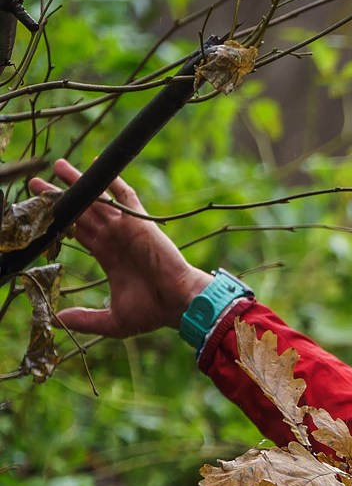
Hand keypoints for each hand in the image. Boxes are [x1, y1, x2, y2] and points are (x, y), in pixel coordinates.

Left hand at [32, 164, 205, 338]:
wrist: (180, 303)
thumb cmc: (153, 312)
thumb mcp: (113, 321)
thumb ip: (86, 319)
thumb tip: (57, 320)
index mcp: (109, 257)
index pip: (79, 232)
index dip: (60, 221)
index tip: (41, 211)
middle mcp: (115, 239)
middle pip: (82, 212)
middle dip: (61, 197)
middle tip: (37, 183)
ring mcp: (126, 228)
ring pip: (97, 200)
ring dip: (78, 183)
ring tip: (58, 166)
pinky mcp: (138, 222)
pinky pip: (123, 196)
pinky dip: (111, 180)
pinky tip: (97, 164)